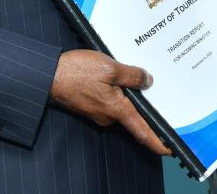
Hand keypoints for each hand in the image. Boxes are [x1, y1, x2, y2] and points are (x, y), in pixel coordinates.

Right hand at [49, 49, 170, 155]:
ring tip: (127, 73)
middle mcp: (108, 116)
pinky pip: (109, 100)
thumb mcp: (110, 68)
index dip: (157, 141)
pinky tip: (111, 76)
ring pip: (120, 104)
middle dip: (142, 103)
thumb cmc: (76, 72)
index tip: (169, 148)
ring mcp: (97, 111)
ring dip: (126, 92)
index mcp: (116, 110)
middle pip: (133, 114)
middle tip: (151, 85)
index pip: (143, 131)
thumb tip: (147, 81)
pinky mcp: (90, 105)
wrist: (47, 75)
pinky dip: (114, 89)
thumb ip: (132, 75)